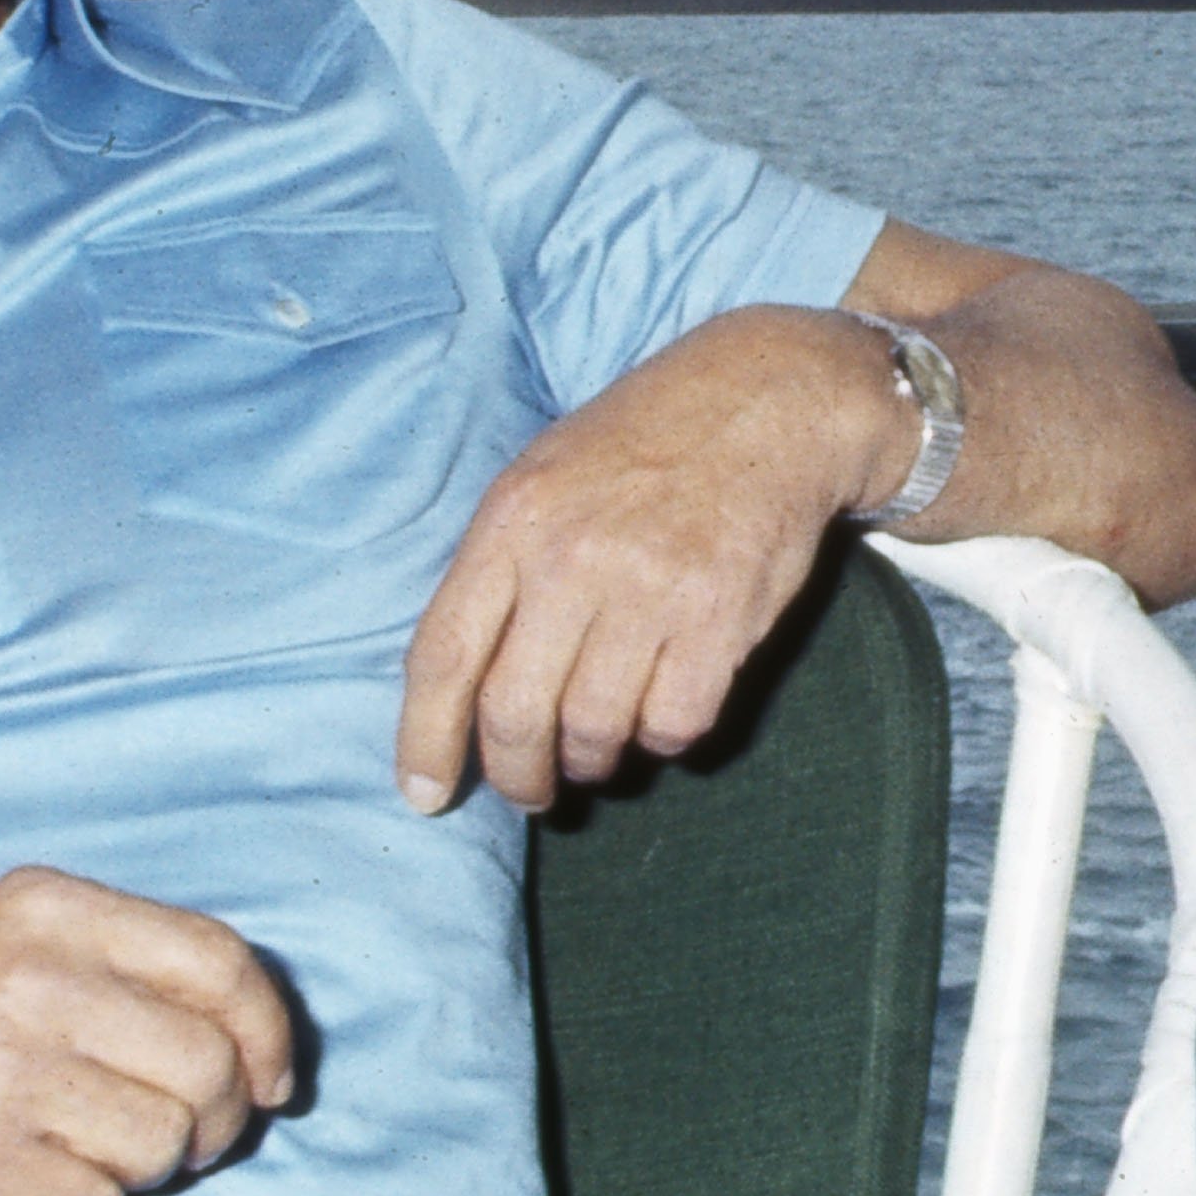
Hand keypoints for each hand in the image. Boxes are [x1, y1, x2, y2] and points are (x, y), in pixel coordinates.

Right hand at [0, 866, 296, 1195]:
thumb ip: (111, 962)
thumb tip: (246, 1032)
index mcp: (50, 913)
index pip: (220, 964)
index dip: (268, 1031)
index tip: (272, 1080)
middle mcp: (35, 983)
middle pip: (208, 1067)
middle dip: (217, 1120)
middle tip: (180, 1140)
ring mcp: (4, 1076)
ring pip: (162, 1144)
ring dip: (144, 1169)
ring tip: (86, 1156)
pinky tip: (35, 1191)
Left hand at [395, 303, 906, 811]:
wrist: (770, 400)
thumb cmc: (645, 443)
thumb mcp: (544, 474)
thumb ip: (500, 569)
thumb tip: (461, 688)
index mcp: (514, 518)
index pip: (444, 655)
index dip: (426, 740)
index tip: (425, 795)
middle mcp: (573, 556)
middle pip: (515, 714)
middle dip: (517, 776)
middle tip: (529, 789)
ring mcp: (651, 589)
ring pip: (594, 731)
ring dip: (591, 760)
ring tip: (596, 750)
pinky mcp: (721, 618)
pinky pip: (673, 724)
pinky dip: (661, 738)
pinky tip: (661, 710)